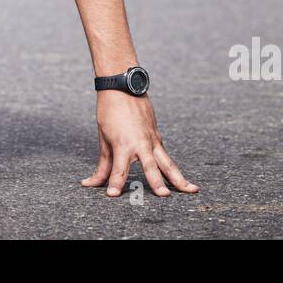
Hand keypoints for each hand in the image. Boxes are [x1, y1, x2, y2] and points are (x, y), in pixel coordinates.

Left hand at [81, 91, 198, 197]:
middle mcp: (140, 143)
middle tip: (164, 195)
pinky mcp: (157, 136)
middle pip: (151, 167)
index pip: (119, 170)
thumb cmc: (109, 111)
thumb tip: (90, 183)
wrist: (123, 86)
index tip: (112, 195)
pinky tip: (181, 179)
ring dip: (179, 178)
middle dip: (157, 183)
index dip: (115, 184)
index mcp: (123, 144)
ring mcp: (152, 140)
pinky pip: (165, 155)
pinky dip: (173, 167)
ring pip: (168, 162)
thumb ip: (102, 164)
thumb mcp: (103, 138)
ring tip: (191, 190)